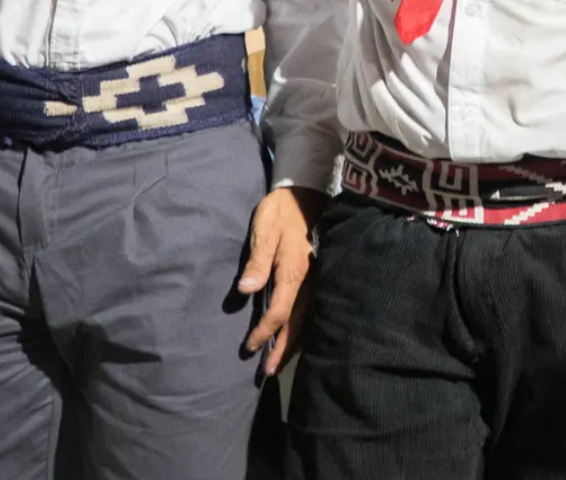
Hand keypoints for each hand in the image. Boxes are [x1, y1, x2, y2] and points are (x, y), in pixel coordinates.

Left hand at [239, 185, 326, 375]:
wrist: (306, 192)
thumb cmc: (280, 212)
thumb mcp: (263, 231)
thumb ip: (256, 261)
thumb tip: (246, 290)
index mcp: (294, 272)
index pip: (279, 312)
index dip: (264, 332)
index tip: (248, 347)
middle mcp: (310, 281)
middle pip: (297, 323)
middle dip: (282, 349)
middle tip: (267, 372)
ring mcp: (318, 280)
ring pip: (307, 320)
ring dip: (294, 344)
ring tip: (279, 363)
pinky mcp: (319, 277)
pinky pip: (313, 310)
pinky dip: (304, 329)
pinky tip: (297, 338)